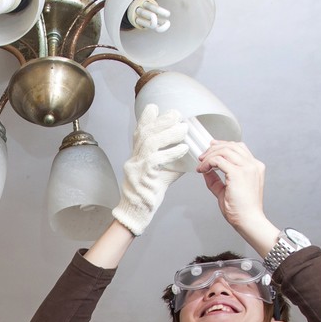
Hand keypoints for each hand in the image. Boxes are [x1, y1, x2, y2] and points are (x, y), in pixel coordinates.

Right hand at [112, 103, 189, 235]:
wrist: (136, 214)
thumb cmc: (148, 195)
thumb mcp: (161, 175)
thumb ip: (171, 162)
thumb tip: (187, 153)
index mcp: (137, 156)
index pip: (139, 132)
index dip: (146, 118)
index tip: (155, 107)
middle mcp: (133, 159)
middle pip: (145, 133)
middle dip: (161, 121)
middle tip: (176, 114)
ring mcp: (136, 167)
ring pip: (149, 142)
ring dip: (168, 133)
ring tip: (183, 129)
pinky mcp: (143, 177)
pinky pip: (156, 160)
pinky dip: (171, 152)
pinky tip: (183, 148)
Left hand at [198, 140, 267, 234]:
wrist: (248, 220)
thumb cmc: (241, 210)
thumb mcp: (226, 190)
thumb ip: (216, 180)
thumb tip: (206, 171)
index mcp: (254, 167)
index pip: (239, 148)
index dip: (223, 145)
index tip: (210, 148)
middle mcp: (253, 165)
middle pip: (231, 146)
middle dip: (214, 149)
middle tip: (202, 157)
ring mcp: (247, 168)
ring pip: (224, 150)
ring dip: (210, 155)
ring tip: (202, 164)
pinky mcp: (238, 173)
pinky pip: (218, 160)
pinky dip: (208, 163)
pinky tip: (203, 170)